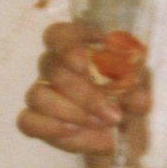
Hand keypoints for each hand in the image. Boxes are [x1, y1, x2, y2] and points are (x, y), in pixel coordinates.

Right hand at [18, 21, 149, 158]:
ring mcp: (42, 91)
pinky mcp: (35, 119)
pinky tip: (73, 133)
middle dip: (85, 96)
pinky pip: (27, 121)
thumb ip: (137, 91)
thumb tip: (138, 98)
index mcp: (78, 45)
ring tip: (97, 124)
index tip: (83, 64)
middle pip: (54, 70)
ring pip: (38, 95)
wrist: (120, 128)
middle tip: (113, 114)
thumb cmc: (126, 95)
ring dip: (70, 113)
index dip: (67, 47)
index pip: (59, 35)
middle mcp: (54, 64)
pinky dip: (49, 128)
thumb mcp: (139, 90)